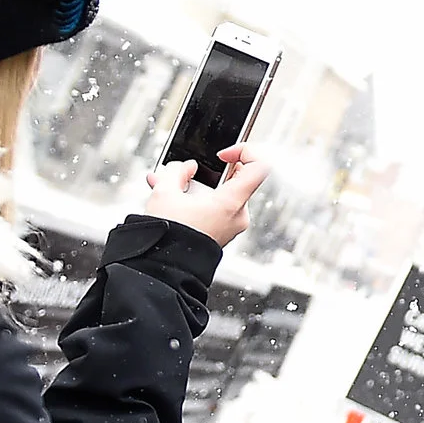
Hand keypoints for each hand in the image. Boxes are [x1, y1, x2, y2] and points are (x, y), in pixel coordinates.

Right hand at [145, 145, 270, 246]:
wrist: (163, 271)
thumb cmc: (169, 237)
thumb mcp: (164, 193)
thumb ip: (177, 171)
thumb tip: (186, 168)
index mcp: (231, 203)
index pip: (260, 166)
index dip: (245, 151)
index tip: (221, 154)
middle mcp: (238, 215)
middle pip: (237, 179)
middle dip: (209, 171)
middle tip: (186, 170)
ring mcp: (231, 226)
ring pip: (222, 194)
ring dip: (197, 186)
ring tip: (168, 184)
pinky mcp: (221, 234)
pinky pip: (215, 208)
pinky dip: (197, 200)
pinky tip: (171, 200)